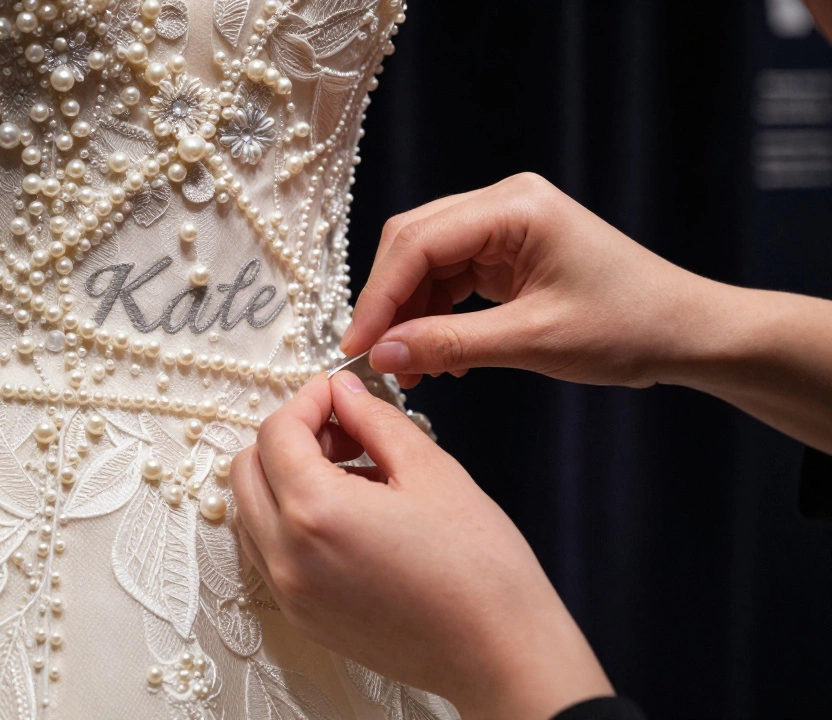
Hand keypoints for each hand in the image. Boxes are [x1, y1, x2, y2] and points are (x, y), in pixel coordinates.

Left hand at [231, 371, 613, 719]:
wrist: (498, 652)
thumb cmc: (478, 568)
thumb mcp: (430, 470)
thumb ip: (374, 419)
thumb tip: (343, 392)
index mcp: (315, 511)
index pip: (277, 432)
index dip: (307, 400)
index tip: (337, 392)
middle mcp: (287, 555)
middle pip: (247, 469)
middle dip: (288, 437)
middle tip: (343, 431)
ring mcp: (289, 591)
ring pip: (250, 511)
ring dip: (283, 479)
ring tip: (348, 473)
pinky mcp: (301, 615)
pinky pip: (268, 551)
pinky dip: (288, 520)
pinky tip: (344, 515)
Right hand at [340, 172, 831, 453]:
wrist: (688, 332)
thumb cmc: (628, 328)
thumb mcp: (533, 340)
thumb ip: (450, 344)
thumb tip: (382, 355)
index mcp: (514, 207)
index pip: (418, 243)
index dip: (379, 297)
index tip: (357, 348)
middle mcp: (503, 204)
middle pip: (413, 243)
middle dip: (389, 303)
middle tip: (375, 359)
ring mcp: (505, 225)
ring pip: (426, 264)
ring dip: (410, 314)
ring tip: (412, 369)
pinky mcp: (508, 250)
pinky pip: (450, 278)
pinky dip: (435, 316)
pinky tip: (440, 358)